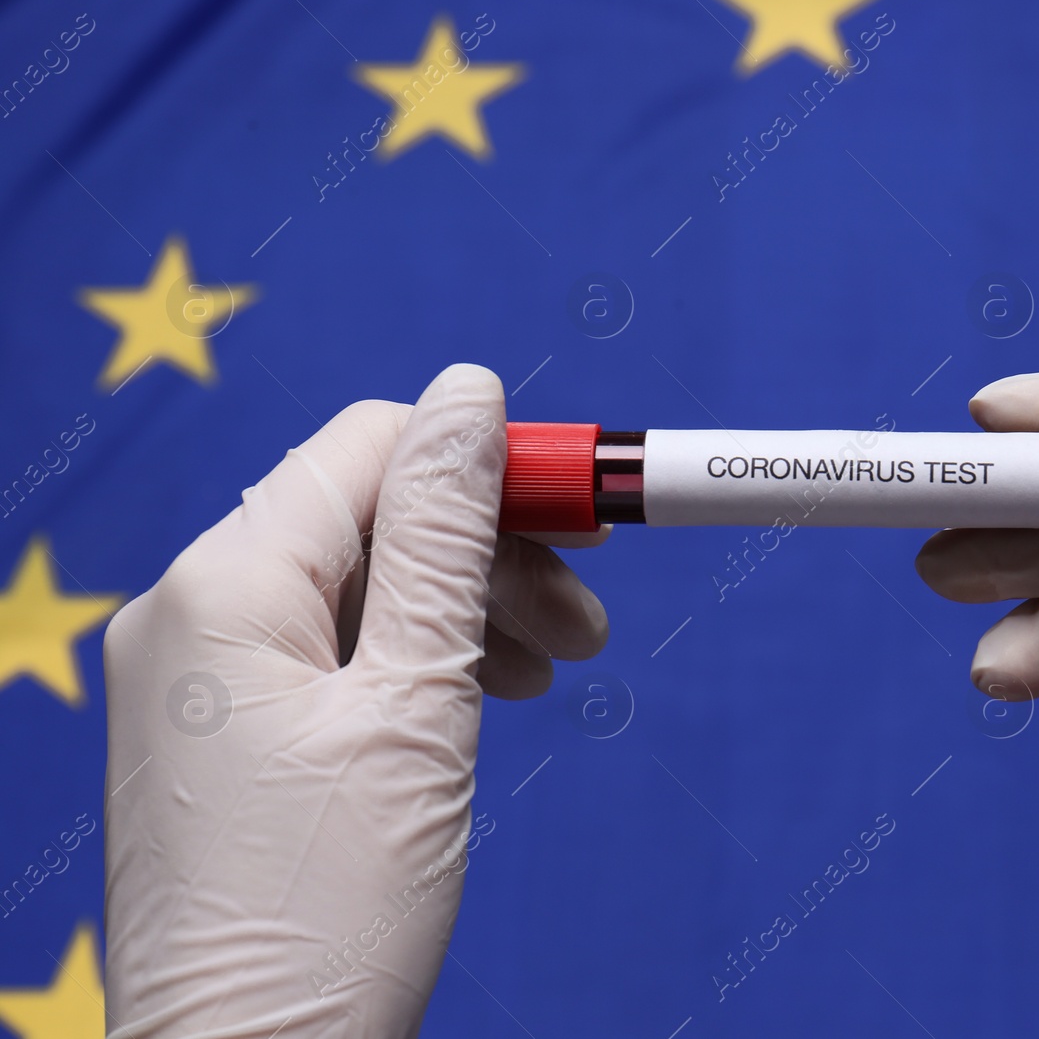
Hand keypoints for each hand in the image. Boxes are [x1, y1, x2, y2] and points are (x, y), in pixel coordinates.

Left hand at [103, 365, 607, 1037]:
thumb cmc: (332, 909)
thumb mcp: (416, 702)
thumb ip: (445, 536)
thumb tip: (469, 392)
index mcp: (223, 587)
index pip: (368, 448)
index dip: (488, 462)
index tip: (586, 509)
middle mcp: (187, 612)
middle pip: (368, 518)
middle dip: (489, 552)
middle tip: (586, 618)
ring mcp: (196, 678)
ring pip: (360, 586)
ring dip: (467, 609)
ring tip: (552, 672)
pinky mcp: (220, 733)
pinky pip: (331, 651)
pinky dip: (417, 660)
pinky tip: (485, 697)